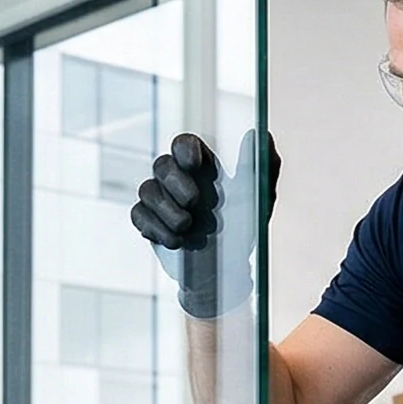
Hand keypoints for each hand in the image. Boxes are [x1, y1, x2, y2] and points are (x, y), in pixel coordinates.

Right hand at [129, 130, 277, 318]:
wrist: (227, 269)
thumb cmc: (244, 227)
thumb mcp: (260, 198)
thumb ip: (264, 165)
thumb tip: (260, 134)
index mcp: (203, 166)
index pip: (184, 144)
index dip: (184, 149)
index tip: (195, 163)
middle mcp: (177, 178)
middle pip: (162, 165)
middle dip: (175, 183)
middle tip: (193, 202)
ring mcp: (160, 199)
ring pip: (147, 190)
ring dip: (167, 210)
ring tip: (188, 228)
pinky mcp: (148, 221)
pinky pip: (138, 215)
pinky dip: (156, 228)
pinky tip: (176, 241)